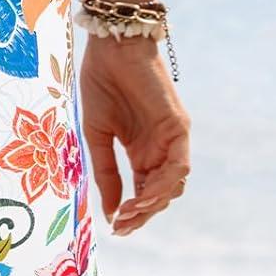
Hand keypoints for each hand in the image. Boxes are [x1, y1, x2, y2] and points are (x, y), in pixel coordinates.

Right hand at [79, 33, 190, 234]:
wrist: (112, 46)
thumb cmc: (102, 82)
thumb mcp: (97, 133)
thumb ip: (106, 172)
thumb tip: (110, 212)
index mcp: (141, 151)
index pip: (144, 192)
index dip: (132, 212)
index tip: (115, 228)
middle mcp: (160, 149)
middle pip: (160, 193)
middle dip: (142, 213)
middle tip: (121, 226)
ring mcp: (171, 139)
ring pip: (173, 184)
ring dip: (153, 203)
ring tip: (129, 213)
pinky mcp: (178, 128)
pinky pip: (178, 165)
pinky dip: (164, 184)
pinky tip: (143, 195)